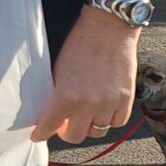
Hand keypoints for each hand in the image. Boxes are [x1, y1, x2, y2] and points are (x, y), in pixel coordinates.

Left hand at [30, 11, 139, 143]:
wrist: (108, 29)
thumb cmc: (79, 45)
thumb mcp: (57, 70)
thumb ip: (56, 95)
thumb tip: (52, 112)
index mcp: (65, 96)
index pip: (49, 127)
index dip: (42, 133)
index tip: (39, 135)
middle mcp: (88, 104)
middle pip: (75, 136)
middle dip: (66, 132)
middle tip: (64, 124)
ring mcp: (109, 103)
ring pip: (98, 131)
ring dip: (89, 125)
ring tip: (85, 114)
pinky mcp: (126, 99)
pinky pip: (117, 122)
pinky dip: (109, 120)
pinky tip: (103, 110)